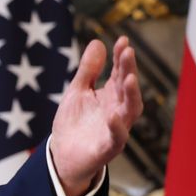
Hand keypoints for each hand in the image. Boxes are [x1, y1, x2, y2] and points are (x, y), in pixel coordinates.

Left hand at [50, 37, 143, 195]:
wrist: (63, 154)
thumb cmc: (75, 122)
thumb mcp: (78, 91)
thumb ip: (88, 70)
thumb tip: (98, 42)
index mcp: (111, 96)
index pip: (120, 73)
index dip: (122, 57)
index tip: (122, 40)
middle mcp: (118, 110)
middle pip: (127, 88)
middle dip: (129, 70)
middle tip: (127, 52)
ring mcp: (115, 129)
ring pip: (130, 111)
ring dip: (132, 95)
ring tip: (130, 78)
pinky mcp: (108, 147)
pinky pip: (117, 138)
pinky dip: (117, 127)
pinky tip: (113, 116)